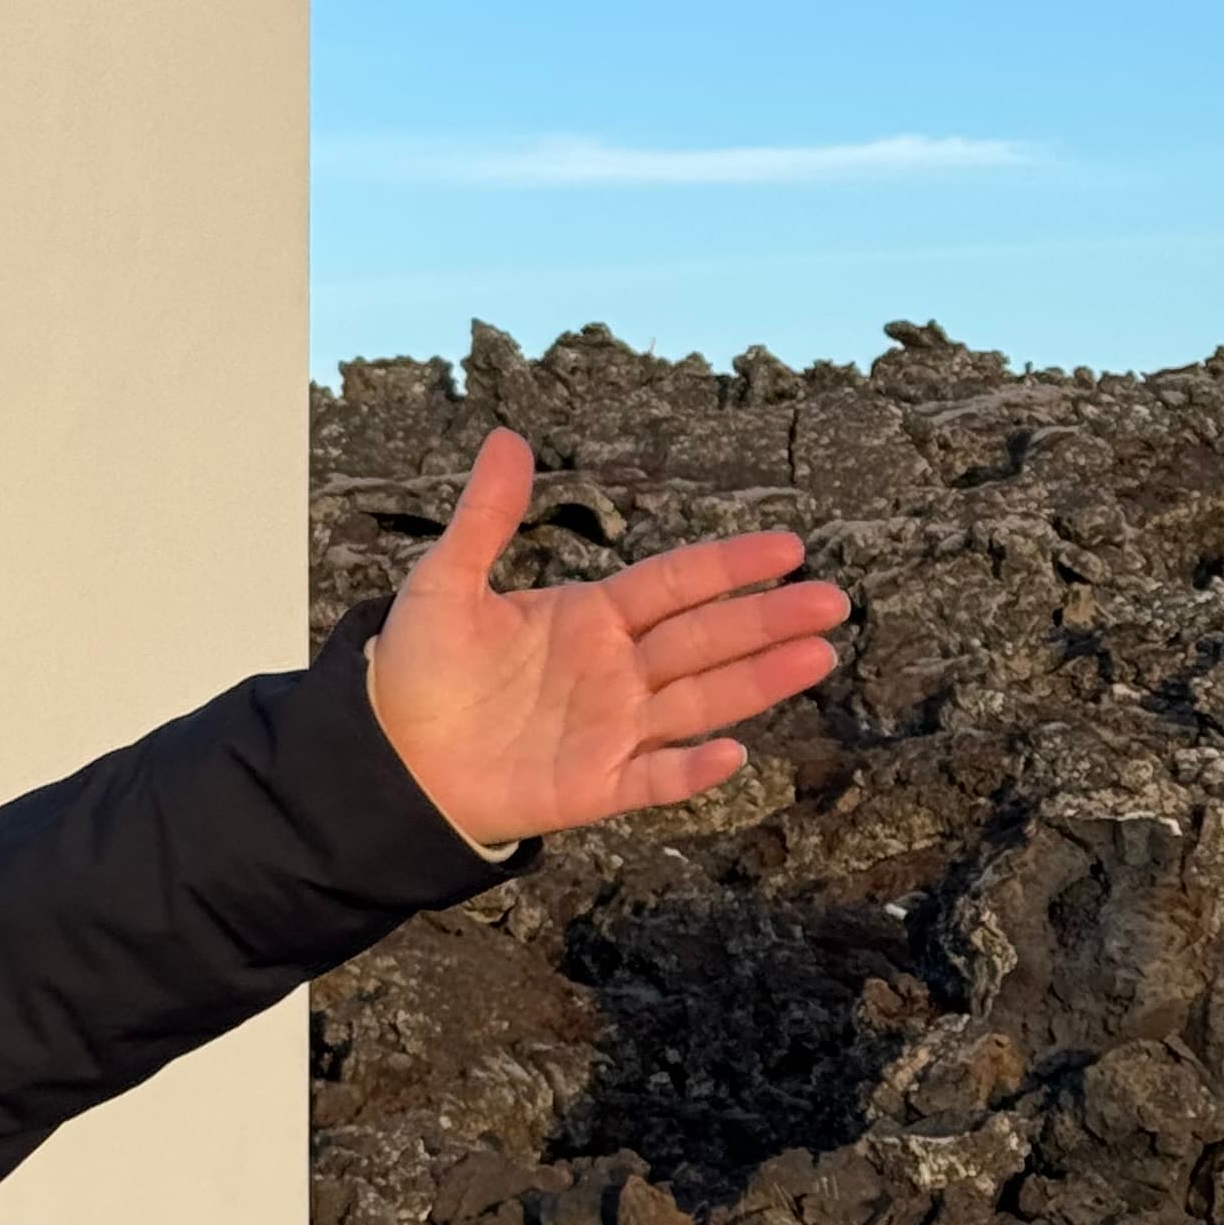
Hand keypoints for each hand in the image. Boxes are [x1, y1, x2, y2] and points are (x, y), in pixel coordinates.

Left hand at [367, 430, 846, 847]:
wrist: (391, 753)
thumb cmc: (422, 666)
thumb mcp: (446, 582)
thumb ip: (485, 517)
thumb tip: (507, 438)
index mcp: (591, 616)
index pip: (675, 583)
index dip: (728, 566)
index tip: (788, 547)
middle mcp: (616, 670)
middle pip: (705, 638)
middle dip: (768, 619)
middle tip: (831, 600)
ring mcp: (613, 730)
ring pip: (699, 701)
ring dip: (757, 682)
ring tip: (817, 657)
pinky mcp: (595, 786)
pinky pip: (654, 779)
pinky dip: (690, 771)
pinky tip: (732, 753)